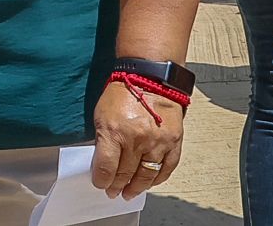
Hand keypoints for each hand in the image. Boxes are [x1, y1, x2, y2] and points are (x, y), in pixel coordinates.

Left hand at [91, 79, 184, 199]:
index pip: (106, 167)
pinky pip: (166, 168)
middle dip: (116, 185)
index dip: (101, 180)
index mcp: (114, 131)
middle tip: (113, 191)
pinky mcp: (173, 142)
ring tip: (130, 192)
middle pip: (125, 173)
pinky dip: (157, 179)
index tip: (100, 183)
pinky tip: (150, 182)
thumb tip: (102, 162)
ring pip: (146, 175)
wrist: (150, 79)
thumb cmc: (123, 93)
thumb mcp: (101, 114)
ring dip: (137, 187)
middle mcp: (136, 140)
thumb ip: (102, 140)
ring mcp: (157, 143)